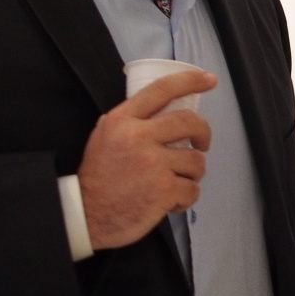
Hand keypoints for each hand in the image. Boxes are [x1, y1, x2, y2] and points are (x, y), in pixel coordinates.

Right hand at [79, 68, 215, 249]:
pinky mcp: (164, 190)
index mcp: (123, 120)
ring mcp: (153, 164)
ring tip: (177, 181)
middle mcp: (139, 137)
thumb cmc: (98, 177)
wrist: (85, 215)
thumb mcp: (104, 136)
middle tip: (201, 143)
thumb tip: (160, 108)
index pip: (162, 89)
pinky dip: (186, 197)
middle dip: (203, 132)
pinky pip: (193, 189)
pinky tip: (171, 201)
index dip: (190, 80)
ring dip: (192, 173)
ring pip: (196, 160)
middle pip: (189, 121)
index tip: (209, 80)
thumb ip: (130, 121)